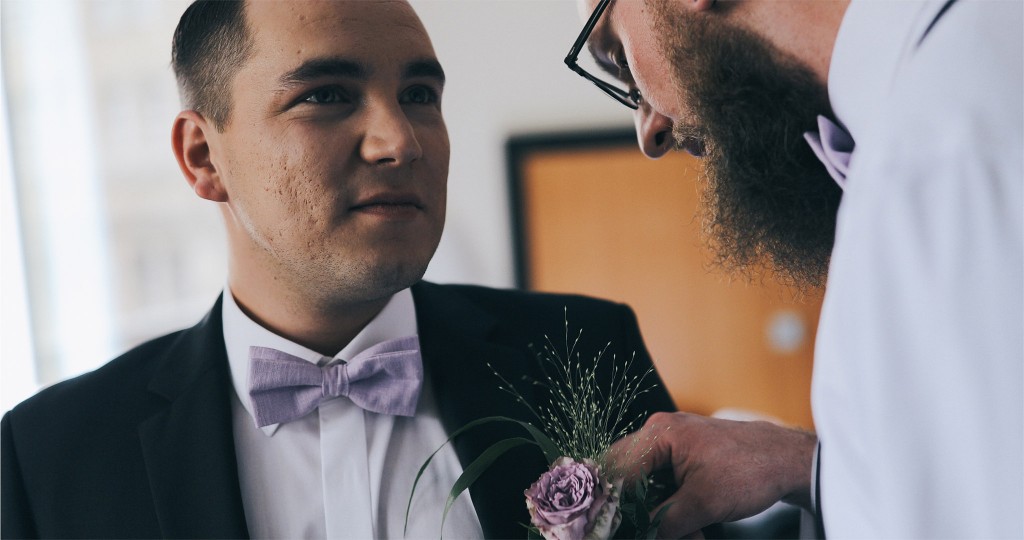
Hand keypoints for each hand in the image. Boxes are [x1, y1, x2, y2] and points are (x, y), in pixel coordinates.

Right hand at [607, 412, 816, 537]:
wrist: (787, 461)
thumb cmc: (750, 471)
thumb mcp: (703, 504)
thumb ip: (664, 522)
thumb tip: (638, 535)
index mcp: (659, 434)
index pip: (616, 471)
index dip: (611, 503)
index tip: (613, 527)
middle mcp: (659, 434)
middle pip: (626, 477)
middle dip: (636, 511)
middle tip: (645, 531)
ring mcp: (670, 444)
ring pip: (644, 486)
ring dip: (656, 514)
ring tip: (689, 535)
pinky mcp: (682, 457)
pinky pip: (661, 485)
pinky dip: (669, 509)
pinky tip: (691, 529)